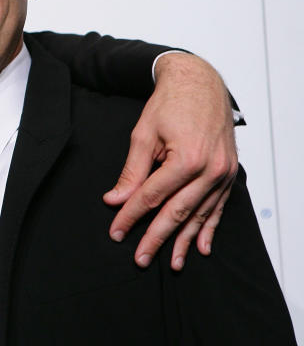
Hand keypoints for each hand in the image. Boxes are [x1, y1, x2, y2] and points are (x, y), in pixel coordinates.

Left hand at [104, 52, 236, 269]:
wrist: (200, 83)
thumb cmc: (170, 104)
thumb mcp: (143, 134)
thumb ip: (132, 171)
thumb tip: (115, 200)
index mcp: (187, 158)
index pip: (152, 196)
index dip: (131, 216)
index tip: (116, 232)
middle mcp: (210, 170)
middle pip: (177, 212)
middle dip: (156, 237)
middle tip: (140, 258)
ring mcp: (224, 174)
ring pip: (200, 215)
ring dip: (184, 241)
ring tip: (170, 262)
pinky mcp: (230, 174)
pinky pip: (219, 208)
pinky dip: (209, 228)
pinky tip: (201, 248)